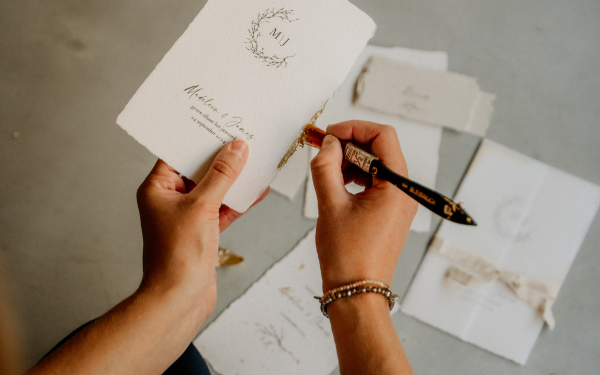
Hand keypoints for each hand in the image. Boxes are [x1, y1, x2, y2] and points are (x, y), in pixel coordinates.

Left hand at [136, 140, 268, 319]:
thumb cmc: (178, 255)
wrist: (180, 299)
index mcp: (157, 189)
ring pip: (214, 189)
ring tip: (255, 159)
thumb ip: (221, 176)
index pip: (177, 154)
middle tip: (242, 137)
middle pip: (198, 170)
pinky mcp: (203, 231)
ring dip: (234, 178)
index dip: (198, 138)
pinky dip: (239, 201)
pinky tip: (258, 189)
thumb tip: (236, 149)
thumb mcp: (202, 207)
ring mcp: (187, 216)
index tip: (218, 124)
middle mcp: (170, 200)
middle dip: (221, 157)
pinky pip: (223, 209)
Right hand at [310, 121, 416, 291]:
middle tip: (322, 151)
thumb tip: (327, 143)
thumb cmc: (347, 255)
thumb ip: (326, 168)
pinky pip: (375, 182)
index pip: (383, 136)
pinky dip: (355, 176)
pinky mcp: (390, 212)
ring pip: (376, 164)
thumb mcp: (330, 205)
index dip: (354, 129)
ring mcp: (399, 202)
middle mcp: (404, 191)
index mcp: (396, 186)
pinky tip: (336, 184)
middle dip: (350, 144)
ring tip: (326, 172)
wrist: (356, 292)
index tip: (329, 134)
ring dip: (351, 161)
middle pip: (380, 149)